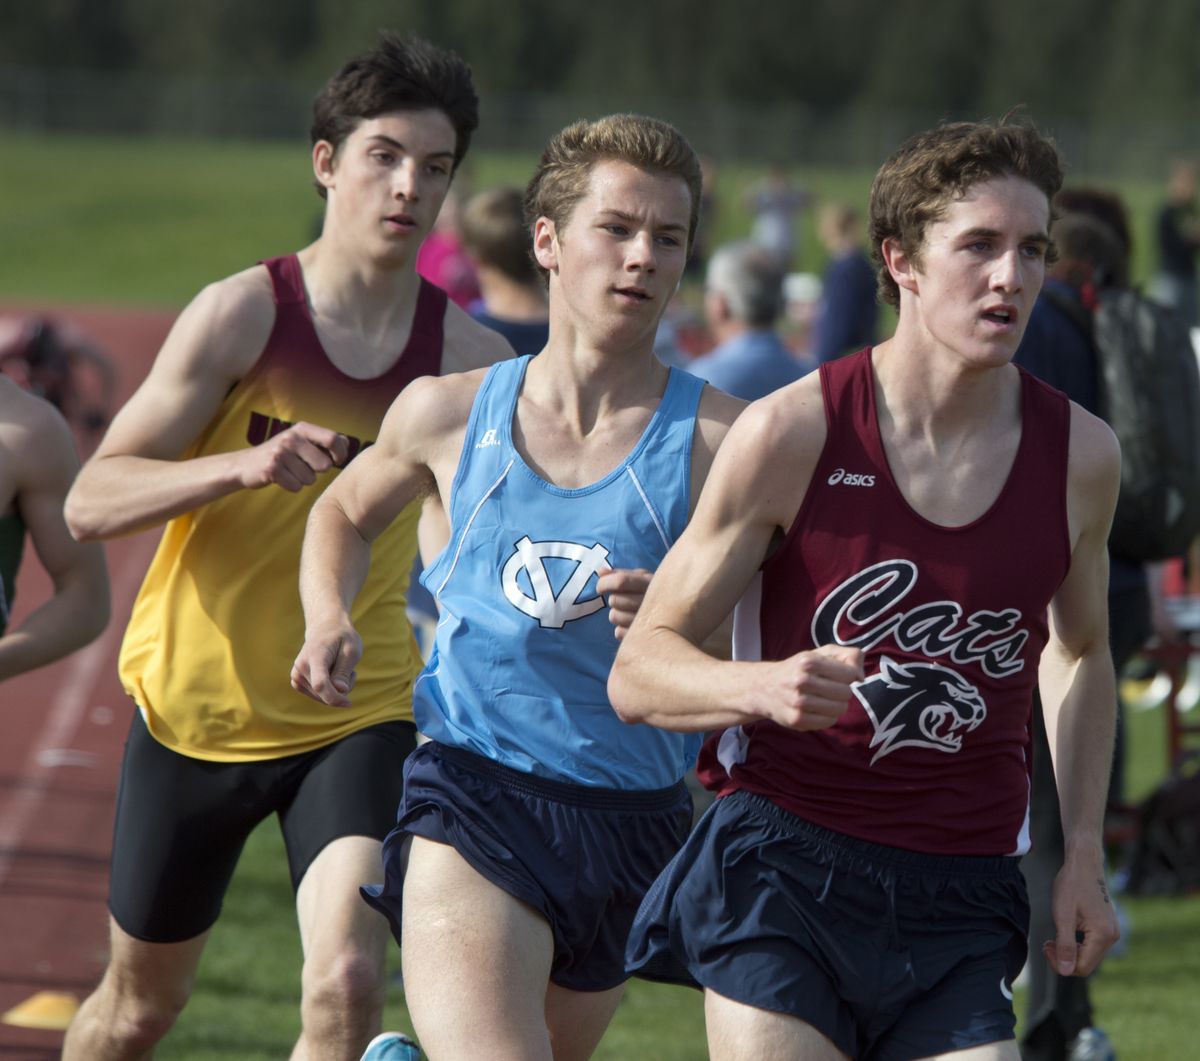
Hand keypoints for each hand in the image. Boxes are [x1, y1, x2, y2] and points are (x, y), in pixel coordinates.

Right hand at [239, 421, 349, 491]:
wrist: (246, 464)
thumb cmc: (282, 454)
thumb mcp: (302, 441)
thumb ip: (324, 441)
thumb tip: (347, 442)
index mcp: (302, 428)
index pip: (333, 439)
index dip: (340, 453)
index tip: (337, 460)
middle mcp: (291, 438)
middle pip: (324, 465)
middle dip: (318, 471)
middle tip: (303, 466)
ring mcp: (280, 453)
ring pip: (310, 479)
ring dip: (303, 480)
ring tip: (289, 471)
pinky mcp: (271, 469)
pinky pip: (296, 487)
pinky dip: (291, 486)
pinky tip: (281, 478)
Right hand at [290, 621, 361, 706]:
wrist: (325, 629)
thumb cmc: (342, 639)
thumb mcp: (351, 651)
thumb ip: (344, 672)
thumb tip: (340, 691)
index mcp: (314, 656)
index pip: (320, 684)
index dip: (334, 697)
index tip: (348, 702)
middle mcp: (300, 667)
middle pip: (324, 693)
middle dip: (342, 689)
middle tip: (350, 670)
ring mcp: (296, 676)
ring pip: (322, 697)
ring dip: (337, 689)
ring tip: (341, 669)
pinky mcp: (297, 683)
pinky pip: (318, 696)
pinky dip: (330, 690)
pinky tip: (334, 675)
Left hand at [597, 566, 652, 640]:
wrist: (682, 614)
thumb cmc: (655, 593)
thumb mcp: (642, 578)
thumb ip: (620, 574)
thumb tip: (600, 571)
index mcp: (650, 582)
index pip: (620, 581)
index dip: (604, 583)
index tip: (600, 588)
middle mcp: (652, 601)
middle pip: (615, 600)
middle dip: (614, 599)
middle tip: (624, 600)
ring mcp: (650, 622)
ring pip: (614, 616)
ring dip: (616, 614)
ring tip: (629, 612)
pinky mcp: (645, 638)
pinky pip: (618, 632)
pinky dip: (621, 629)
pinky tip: (633, 625)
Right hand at [760, 644, 863, 729]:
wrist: (763, 688)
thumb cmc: (798, 669)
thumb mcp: (820, 653)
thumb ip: (849, 655)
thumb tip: (860, 677)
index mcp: (808, 661)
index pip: (850, 673)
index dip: (847, 675)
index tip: (836, 675)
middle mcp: (801, 680)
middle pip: (846, 693)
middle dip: (841, 691)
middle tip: (828, 688)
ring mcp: (798, 702)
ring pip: (840, 709)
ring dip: (836, 705)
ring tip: (823, 699)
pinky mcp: (796, 720)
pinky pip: (829, 722)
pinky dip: (828, 717)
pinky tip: (817, 710)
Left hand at [1043, 850, 1119, 976]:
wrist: (1084, 864)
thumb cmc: (1071, 886)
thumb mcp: (1063, 916)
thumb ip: (1064, 945)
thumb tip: (1065, 972)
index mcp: (1103, 935)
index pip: (1081, 967)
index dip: (1060, 963)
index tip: (1046, 945)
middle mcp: (1112, 937)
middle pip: (1086, 964)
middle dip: (1064, 958)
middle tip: (1047, 942)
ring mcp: (1112, 932)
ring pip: (1089, 955)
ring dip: (1070, 951)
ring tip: (1053, 937)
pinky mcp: (1108, 927)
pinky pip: (1092, 946)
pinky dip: (1077, 944)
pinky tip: (1065, 932)